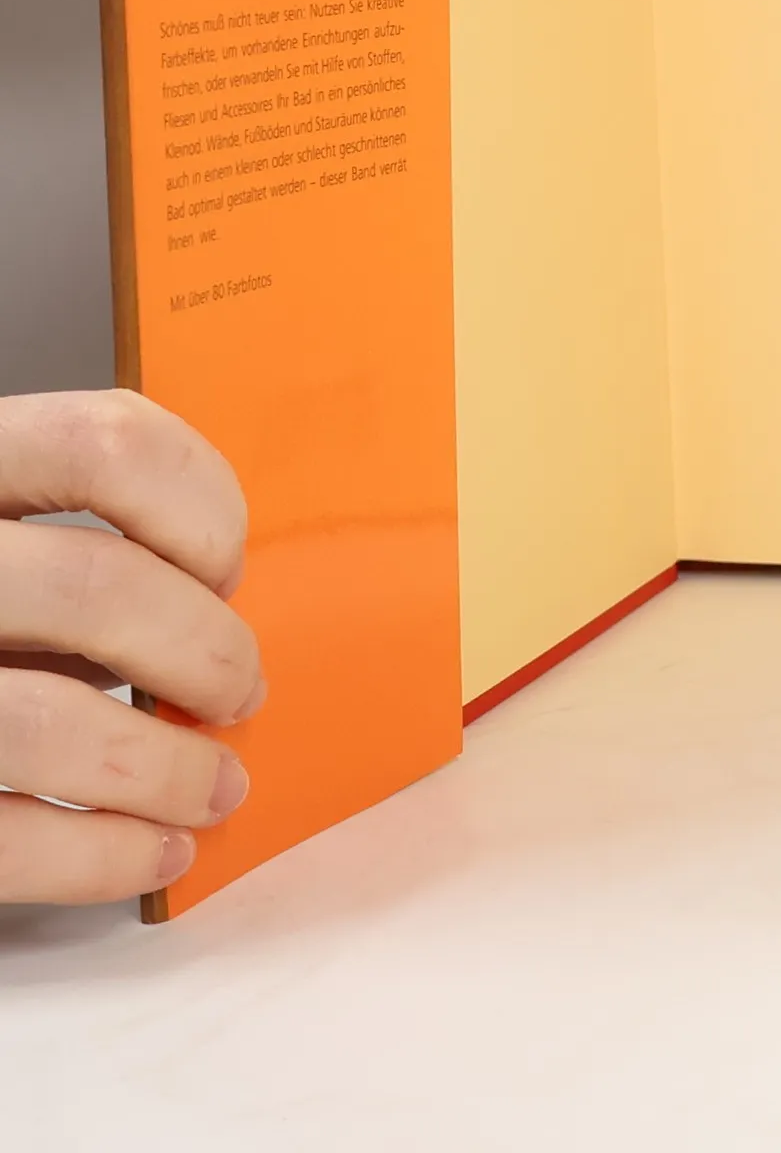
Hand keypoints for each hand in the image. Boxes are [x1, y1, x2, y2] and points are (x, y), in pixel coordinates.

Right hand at [0, 392, 261, 904]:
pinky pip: (2, 837)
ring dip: (168, 768)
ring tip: (213, 788)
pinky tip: (151, 850)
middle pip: (100, 586)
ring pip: (53, 722)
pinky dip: (103, 855)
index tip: (223, 567)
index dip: (199, 507)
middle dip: (205, 651)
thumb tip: (208, 616)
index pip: (107, 446)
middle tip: (237, 690)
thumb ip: (68, 561)